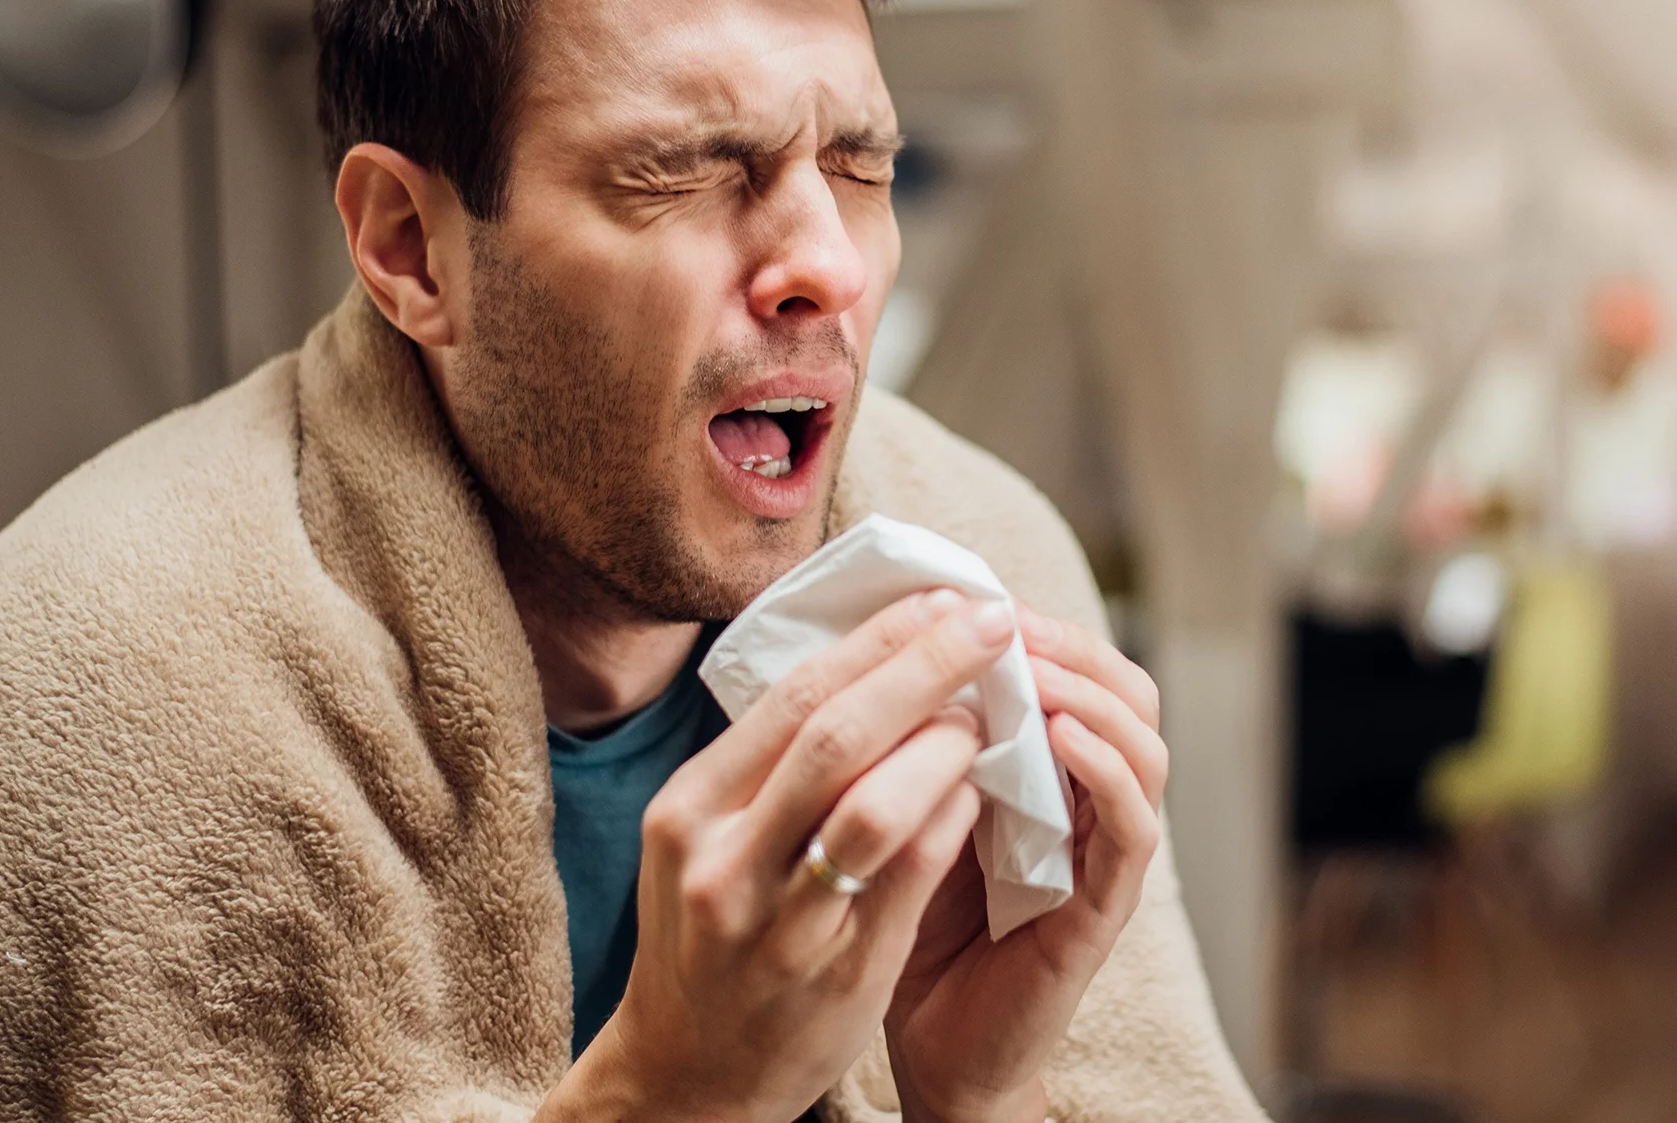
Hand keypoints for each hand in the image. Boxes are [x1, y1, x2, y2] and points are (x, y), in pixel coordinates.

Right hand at [539, 589, 1013, 1122]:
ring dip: (945, 744)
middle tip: (991, 621)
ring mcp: (778, 923)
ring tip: (989, 709)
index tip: (940, 600)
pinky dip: (951, 818)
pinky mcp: (837, 973)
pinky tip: (979, 787)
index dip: (878, 641)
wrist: (686, 1075)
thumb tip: (867, 659)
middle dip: (924, 665)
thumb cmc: (712, 936)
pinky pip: (909, 876)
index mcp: (689, 808)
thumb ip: (767, 764)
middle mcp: (722, 860)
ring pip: (874, 806)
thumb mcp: (706, 840)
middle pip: (834, 732)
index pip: (793, 695)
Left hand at [883, 601, 1167, 1122]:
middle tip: (1012, 622)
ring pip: (1145, 746)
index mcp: (1044, 768)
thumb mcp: (905, 801)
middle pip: (1127, 691)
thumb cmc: (907, 916)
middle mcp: (1087, 803)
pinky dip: (1106, 772)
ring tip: (1035, 669)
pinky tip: (1059, 737)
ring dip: (1092, 696)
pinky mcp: (1103, 910)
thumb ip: (917, 734)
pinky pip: (1133, 829)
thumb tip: (887, 636)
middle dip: (1073, 643)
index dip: (1039, 623)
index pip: (1077, 666)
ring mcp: (1103, 855)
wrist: (923, 1043)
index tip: (978, 595)